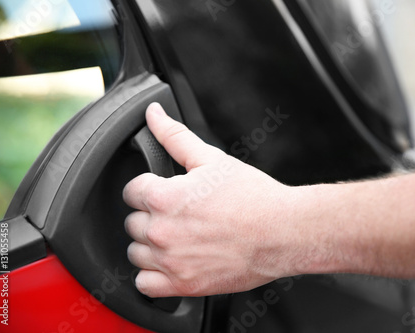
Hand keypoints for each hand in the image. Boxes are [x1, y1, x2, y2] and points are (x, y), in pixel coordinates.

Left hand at [123, 103, 300, 296]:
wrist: (283, 231)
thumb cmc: (253, 197)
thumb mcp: (212, 159)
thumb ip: (175, 135)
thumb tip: (154, 114)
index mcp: (164, 197)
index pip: (131, 191)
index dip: (148, 188)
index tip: (164, 192)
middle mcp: (162, 231)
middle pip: (132, 223)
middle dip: (151, 216)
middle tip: (178, 214)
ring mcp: (171, 262)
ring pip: (135, 253)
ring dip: (150, 245)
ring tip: (177, 237)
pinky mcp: (184, 285)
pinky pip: (146, 285)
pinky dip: (153, 276)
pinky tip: (172, 263)